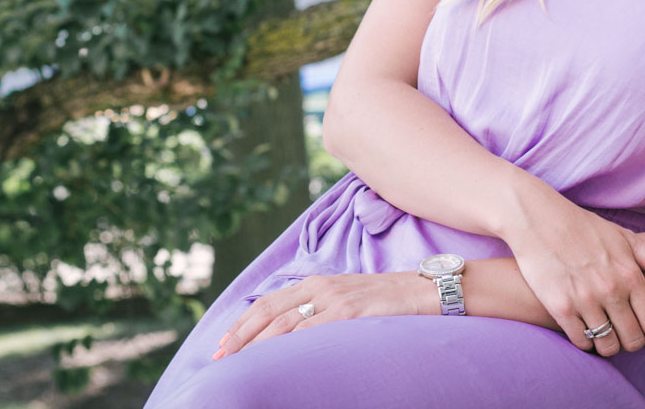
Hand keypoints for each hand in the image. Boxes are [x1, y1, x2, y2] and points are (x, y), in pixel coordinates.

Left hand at [212, 272, 432, 360]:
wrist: (425, 290)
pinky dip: (291, 345)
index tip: (224, 343)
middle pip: (269, 312)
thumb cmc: (388, 300)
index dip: (243, 323)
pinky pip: (313, 331)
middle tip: (219, 357)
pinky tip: (276, 359)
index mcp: (317, 282)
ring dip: (257, 344)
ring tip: (238, 362)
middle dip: (240, 335)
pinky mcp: (351, 313)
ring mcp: (335, 299)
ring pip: (285, 323)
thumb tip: (295, 333)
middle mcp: (321, 287)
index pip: (269, 302)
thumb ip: (322, 308)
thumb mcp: (348, 298)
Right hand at [500, 193, 644, 356]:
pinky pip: (580, 341)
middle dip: (630, 342)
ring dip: (607, 345)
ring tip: (602, 335)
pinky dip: (584, 341)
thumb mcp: (624, 238)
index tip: (640, 327)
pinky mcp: (559, 306)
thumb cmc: (584, 227)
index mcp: (629, 274)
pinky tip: (582, 329)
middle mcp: (610, 289)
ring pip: (607, 345)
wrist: (538, 219)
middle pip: (632, 339)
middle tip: (622, 335)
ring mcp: (584, 299)